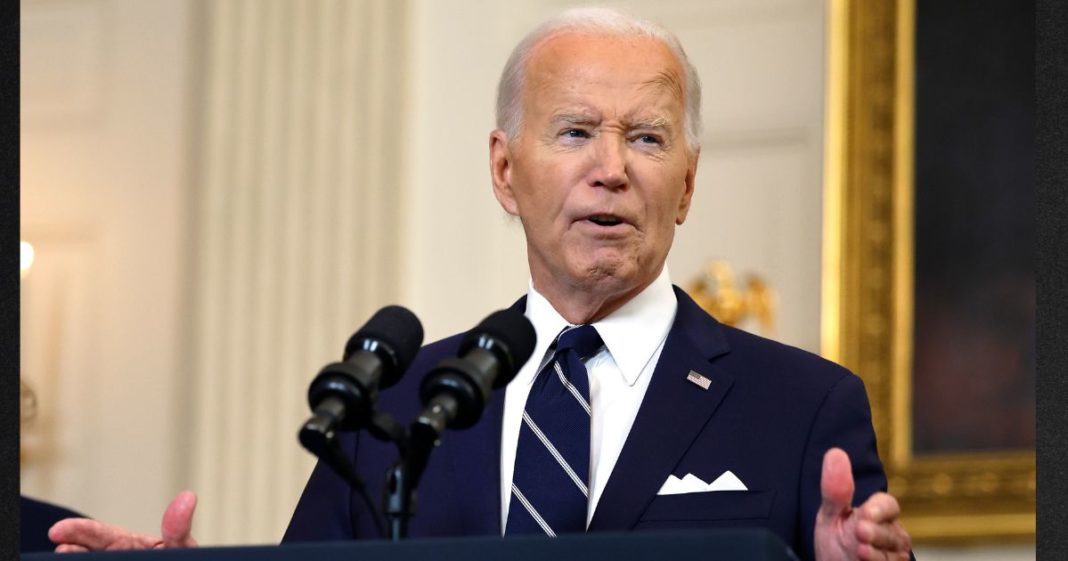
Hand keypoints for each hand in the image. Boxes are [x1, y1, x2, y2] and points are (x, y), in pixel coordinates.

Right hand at [49, 490, 198, 552]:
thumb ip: (177, 529)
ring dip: (76, 559)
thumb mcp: (180, 546)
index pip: (99, 535)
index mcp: (126, 545)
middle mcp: (114, 557)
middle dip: (71, 548)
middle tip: (60, 548)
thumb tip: (188, 496)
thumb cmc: (180, 559)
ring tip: (65, 555)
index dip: (80, 531)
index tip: (57, 531)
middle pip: (87, 551)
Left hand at [814, 448, 910, 560]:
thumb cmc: (837, 541)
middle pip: (891, 531)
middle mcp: (891, 535)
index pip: (887, 506)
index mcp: (878, 515)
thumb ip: (836, 490)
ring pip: (892, 553)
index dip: (879, 509)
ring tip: (859, 549)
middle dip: (875, 532)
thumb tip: (835, 452)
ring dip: (875, 551)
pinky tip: (863, 559)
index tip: (866, 512)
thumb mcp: (831, 515)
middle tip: (860, 530)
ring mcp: (893, 556)